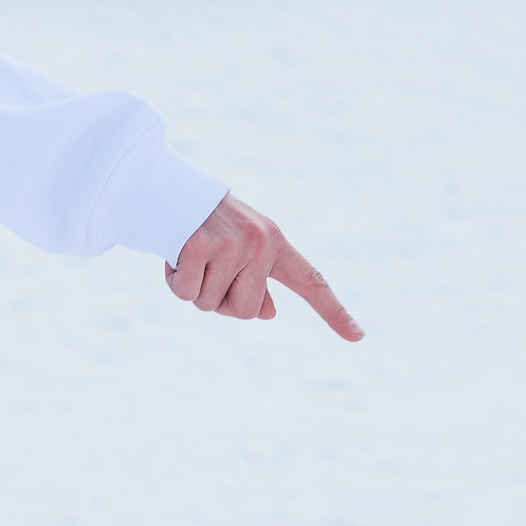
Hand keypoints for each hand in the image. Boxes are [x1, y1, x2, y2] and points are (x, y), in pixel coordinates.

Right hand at [166, 193, 362, 340]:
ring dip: (194, 288)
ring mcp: (230, 245)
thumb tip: (269, 314)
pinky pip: (186, 293)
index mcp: (275, 242)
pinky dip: (173, 281)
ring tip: (189, 254)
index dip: (334, 313)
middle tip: (207, 268)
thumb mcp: (240, 247)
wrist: (167, 187)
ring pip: (211, 305)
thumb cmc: (206, 224)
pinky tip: (173, 254)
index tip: (359, 338)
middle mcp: (259, 243)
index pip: (311, 281)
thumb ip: (256, 280)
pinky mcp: (199, 247)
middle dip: (222, 300)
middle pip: (247, 311)